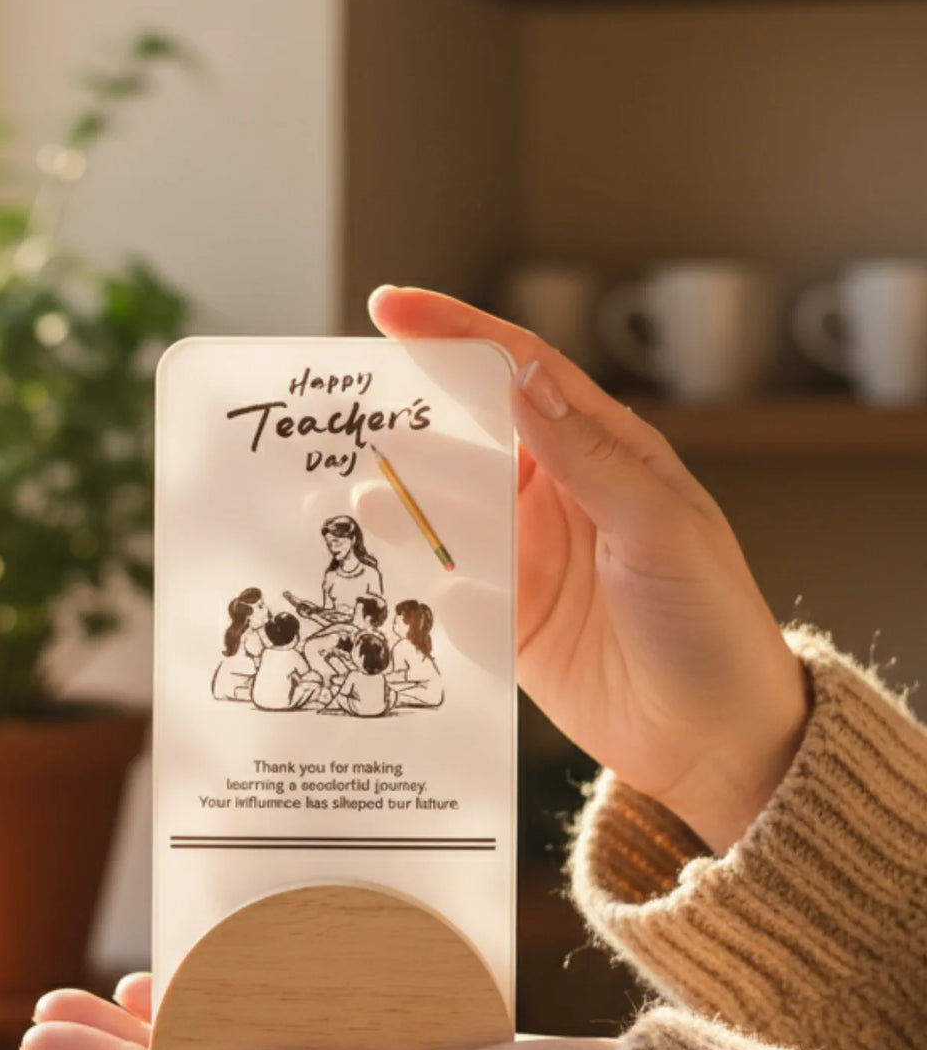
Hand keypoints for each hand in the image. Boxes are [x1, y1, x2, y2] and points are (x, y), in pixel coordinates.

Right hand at [370, 286, 808, 851]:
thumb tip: (519, 384)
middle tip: (336, 420)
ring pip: (442, 515)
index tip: (387, 308)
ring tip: (350, 507)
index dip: (454, 334)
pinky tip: (379, 574)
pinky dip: (412, 578)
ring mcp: (525, 559)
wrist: (714, 740)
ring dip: (397, 507)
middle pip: (463, 441)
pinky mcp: (506, 621)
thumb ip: (588, 460)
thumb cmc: (710, 623)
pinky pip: (444, 588)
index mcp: (602, 454)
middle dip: (403, 426)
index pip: (518, 372)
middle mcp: (554, 497)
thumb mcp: (661, 531)